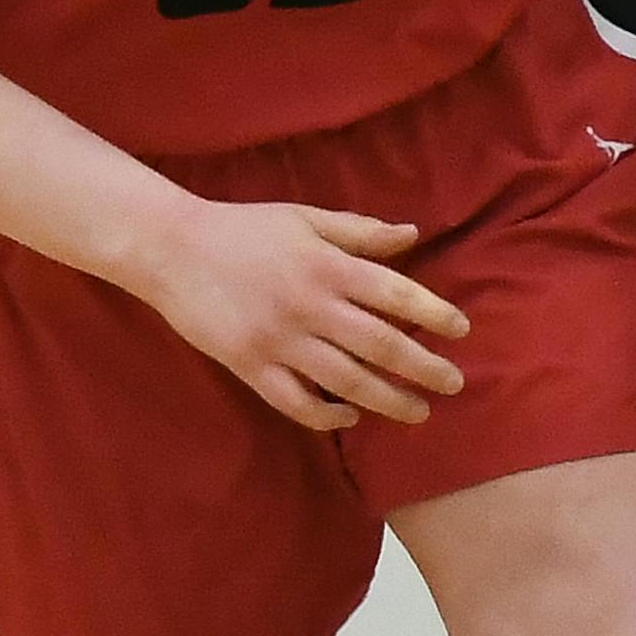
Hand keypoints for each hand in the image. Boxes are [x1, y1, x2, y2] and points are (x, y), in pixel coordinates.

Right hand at [148, 198, 469, 432]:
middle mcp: (309, 306)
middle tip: (454, 384)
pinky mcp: (251, 367)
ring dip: (388, 400)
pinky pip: (296, 402)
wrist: (174, 250)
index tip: (461, 330)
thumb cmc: (247, 228)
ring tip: (418, 411)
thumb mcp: (307, 217)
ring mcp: (279, 341)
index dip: (433, 313)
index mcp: (327, 264)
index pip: (395, 293)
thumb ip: (360, 231)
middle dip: (423, 367)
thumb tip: (413, 233)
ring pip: (345, 382)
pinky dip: (328, 416)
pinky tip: (352, 418)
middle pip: (379, 345)